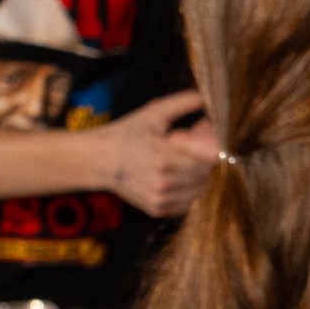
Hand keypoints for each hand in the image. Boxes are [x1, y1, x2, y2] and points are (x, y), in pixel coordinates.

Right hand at [88, 89, 220, 218]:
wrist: (99, 160)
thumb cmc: (126, 135)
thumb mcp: (152, 115)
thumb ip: (180, 104)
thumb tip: (203, 98)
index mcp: (164, 158)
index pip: (209, 158)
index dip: (210, 145)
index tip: (201, 135)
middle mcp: (164, 182)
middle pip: (206, 173)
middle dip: (202, 158)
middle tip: (187, 147)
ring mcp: (160, 199)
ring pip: (199, 189)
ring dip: (197, 175)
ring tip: (179, 161)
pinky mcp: (157, 210)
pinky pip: (187, 202)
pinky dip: (186, 190)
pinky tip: (173, 177)